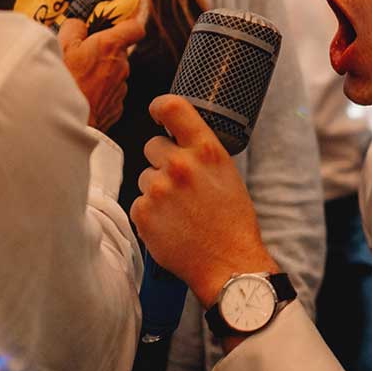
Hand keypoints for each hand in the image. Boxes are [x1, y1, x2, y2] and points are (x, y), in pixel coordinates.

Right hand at [58, 7, 144, 129]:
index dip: (126, 26)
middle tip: (81, 59)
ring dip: (100, 74)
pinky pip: (110, 93)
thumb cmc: (64, 81)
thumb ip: (74, 27)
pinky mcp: (117, 107)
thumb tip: (80, 25)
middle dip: (103, 53)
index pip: (135, 28)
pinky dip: (99, 92)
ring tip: (78, 81)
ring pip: (114, 74)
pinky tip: (83, 96)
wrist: (64, 120)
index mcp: (110, 46)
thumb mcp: (61, 45)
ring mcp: (121, 88)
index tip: (113, 27)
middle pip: (118, 53)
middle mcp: (121, 66)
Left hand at [131, 94, 273, 306]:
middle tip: (180, 184)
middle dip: (162, 161)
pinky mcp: (143, 212)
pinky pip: (139, 203)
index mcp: (206, 151)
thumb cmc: (232, 222)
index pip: (174, 107)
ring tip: (179, 211)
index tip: (156, 111)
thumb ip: (201, 154)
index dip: (160, 106)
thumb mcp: (228, 176)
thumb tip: (177, 140)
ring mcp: (159, 189)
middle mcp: (180, 164)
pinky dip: (150, 214)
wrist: (228, 264)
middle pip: (153, 145)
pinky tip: (171, 225)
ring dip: (156, 190)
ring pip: (144, 176)